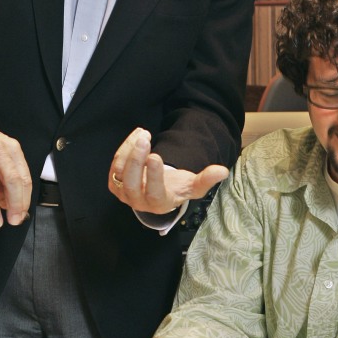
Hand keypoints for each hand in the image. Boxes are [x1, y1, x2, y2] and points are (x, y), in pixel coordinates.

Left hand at [109, 127, 228, 214]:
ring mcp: (124, 193)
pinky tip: (137, 135)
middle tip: (144, 139)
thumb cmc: (177, 189)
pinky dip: (125, 148)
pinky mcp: (115, 183)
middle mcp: (138, 201)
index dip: (153, 176)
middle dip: (135, 160)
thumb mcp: (193, 186)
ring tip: (143, 133)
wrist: (158, 192)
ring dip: (129, 150)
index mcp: (158, 204)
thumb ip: (206, 179)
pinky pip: (116, 165)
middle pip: (131, 183)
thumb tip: (222, 171)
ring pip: (120, 171)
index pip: (153, 193)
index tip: (155, 155)